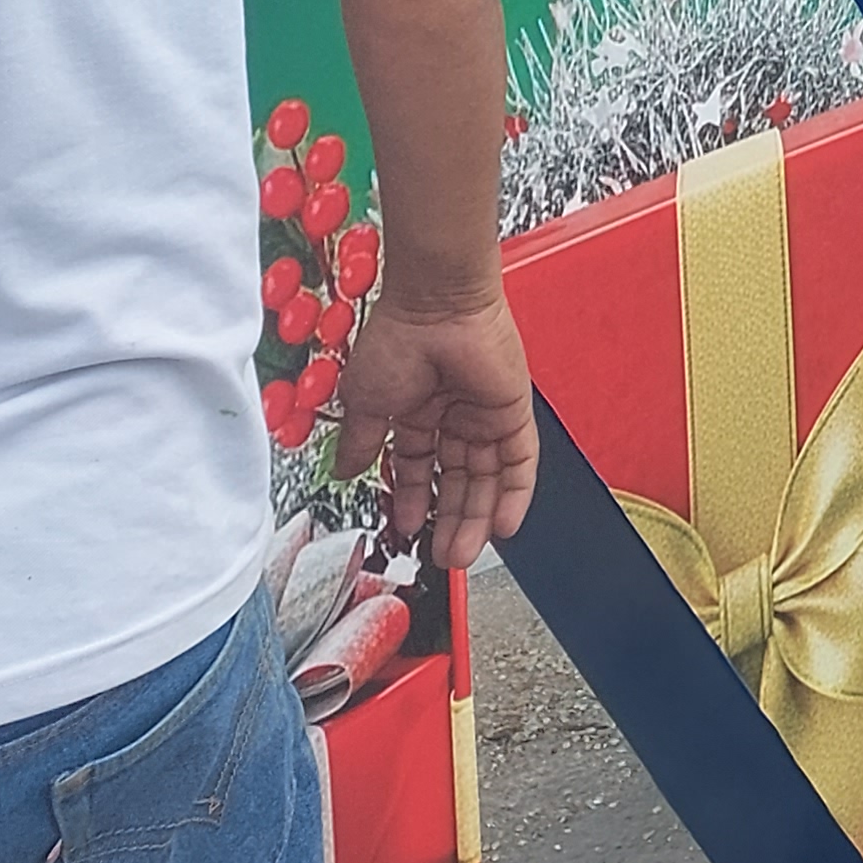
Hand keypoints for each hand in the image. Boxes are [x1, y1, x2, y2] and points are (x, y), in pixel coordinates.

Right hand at [331, 285, 539, 564]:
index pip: (421, 467)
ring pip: (486, 478)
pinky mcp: (513, 411)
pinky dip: (514, 495)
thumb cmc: (398, 339)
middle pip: (457, 479)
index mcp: (417, 409)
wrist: (435, 306)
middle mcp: (453, 414)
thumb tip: (342, 471)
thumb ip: (359, 443)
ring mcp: (485, 414)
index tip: (408, 529)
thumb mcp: (365, 403)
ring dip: (476, 518)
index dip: (415, 500)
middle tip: (442, 556)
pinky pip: (520, 461)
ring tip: (462, 554)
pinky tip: (502, 526)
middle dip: (449, 521)